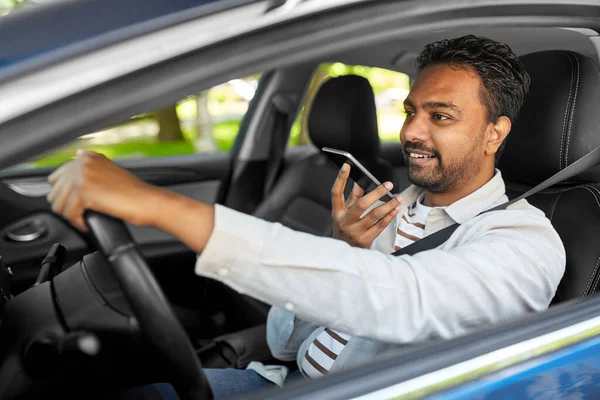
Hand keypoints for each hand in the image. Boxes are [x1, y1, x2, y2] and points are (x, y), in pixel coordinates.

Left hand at [47, 149, 162, 230]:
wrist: (147, 201)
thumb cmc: (133, 192)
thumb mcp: (110, 170)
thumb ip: (91, 163)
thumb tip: (78, 153)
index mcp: (87, 157)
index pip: (57, 177)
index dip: (66, 194)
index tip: (77, 203)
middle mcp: (82, 163)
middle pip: (55, 192)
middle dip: (67, 206)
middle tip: (83, 213)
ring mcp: (82, 177)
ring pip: (59, 205)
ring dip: (71, 216)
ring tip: (85, 219)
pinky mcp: (84, 193)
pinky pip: (69, 214)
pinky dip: (78, 223)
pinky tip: (88, 223)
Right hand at [331, 163, 400, 248]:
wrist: (346, 252)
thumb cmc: (345, 229)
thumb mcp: (344, 213)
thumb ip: (352, 198)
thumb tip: (359, 183)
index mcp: (337, 213)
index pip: (336, 193)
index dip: (340, 178)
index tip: (347, 166)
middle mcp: (345, 222)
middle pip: (361, 204)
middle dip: (376, 193)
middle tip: (388, 185)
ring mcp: (355, 232)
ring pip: (375, 215)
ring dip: (388, 205)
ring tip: (397, 198)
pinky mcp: (366, 240)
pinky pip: (380, 225)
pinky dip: (389, 216)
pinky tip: (395, 209)